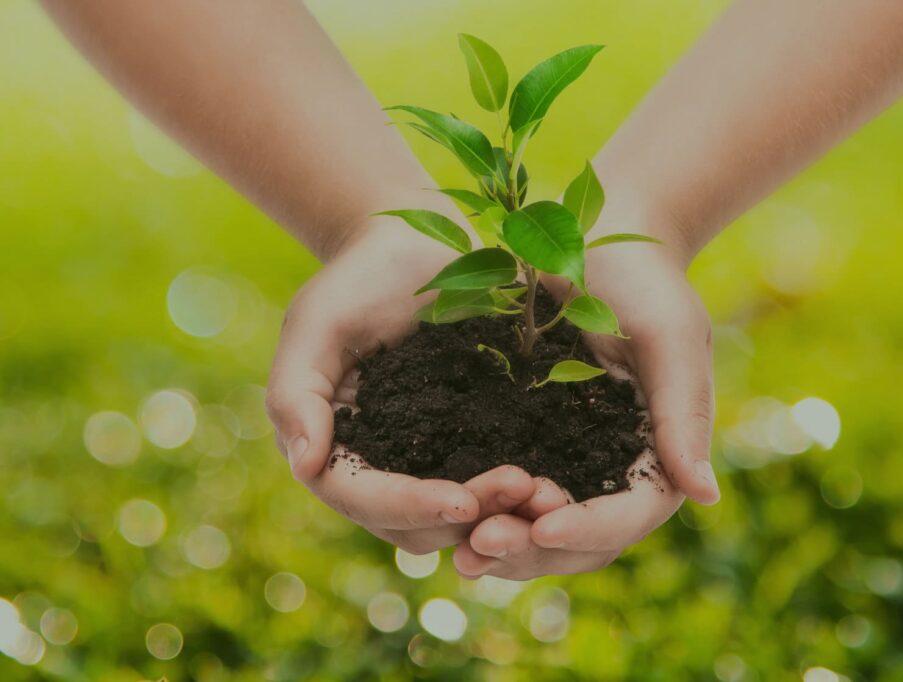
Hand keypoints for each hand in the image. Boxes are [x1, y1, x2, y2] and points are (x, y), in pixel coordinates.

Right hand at [265, 215, 539, 553]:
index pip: (362, 497)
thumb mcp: (317, 322)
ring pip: (456, 518)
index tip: (461, 502)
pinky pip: (489, 486)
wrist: (413, 250)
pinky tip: (554, 483)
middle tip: (522, 490)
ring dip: (499, 515)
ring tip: (545, 493)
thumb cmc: (358, 279)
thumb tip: (304, 466)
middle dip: (466, 517)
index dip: (408, 506)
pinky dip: (518, 496)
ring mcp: (425, 462)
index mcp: (334, 447)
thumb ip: (297, 392)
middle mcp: (378, 468)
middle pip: (413, 524)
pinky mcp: (468, 446)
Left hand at [452, 241, 716, 578]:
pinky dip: (481, 514)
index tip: (544, 525)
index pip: (632, 513)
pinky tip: (445, 516)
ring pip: (541, 532)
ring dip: (504, 547)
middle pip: (583, 540)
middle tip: (483, 543)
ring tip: (462, 549)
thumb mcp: (669, 333)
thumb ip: (683, 412)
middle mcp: (614, 469)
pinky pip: (506, 498)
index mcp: (659, 453)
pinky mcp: (527, 445)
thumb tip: (707, 498)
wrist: (594, 235)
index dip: (590, 527)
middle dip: (534, 548)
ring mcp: (570, 462)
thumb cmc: (642, 278)